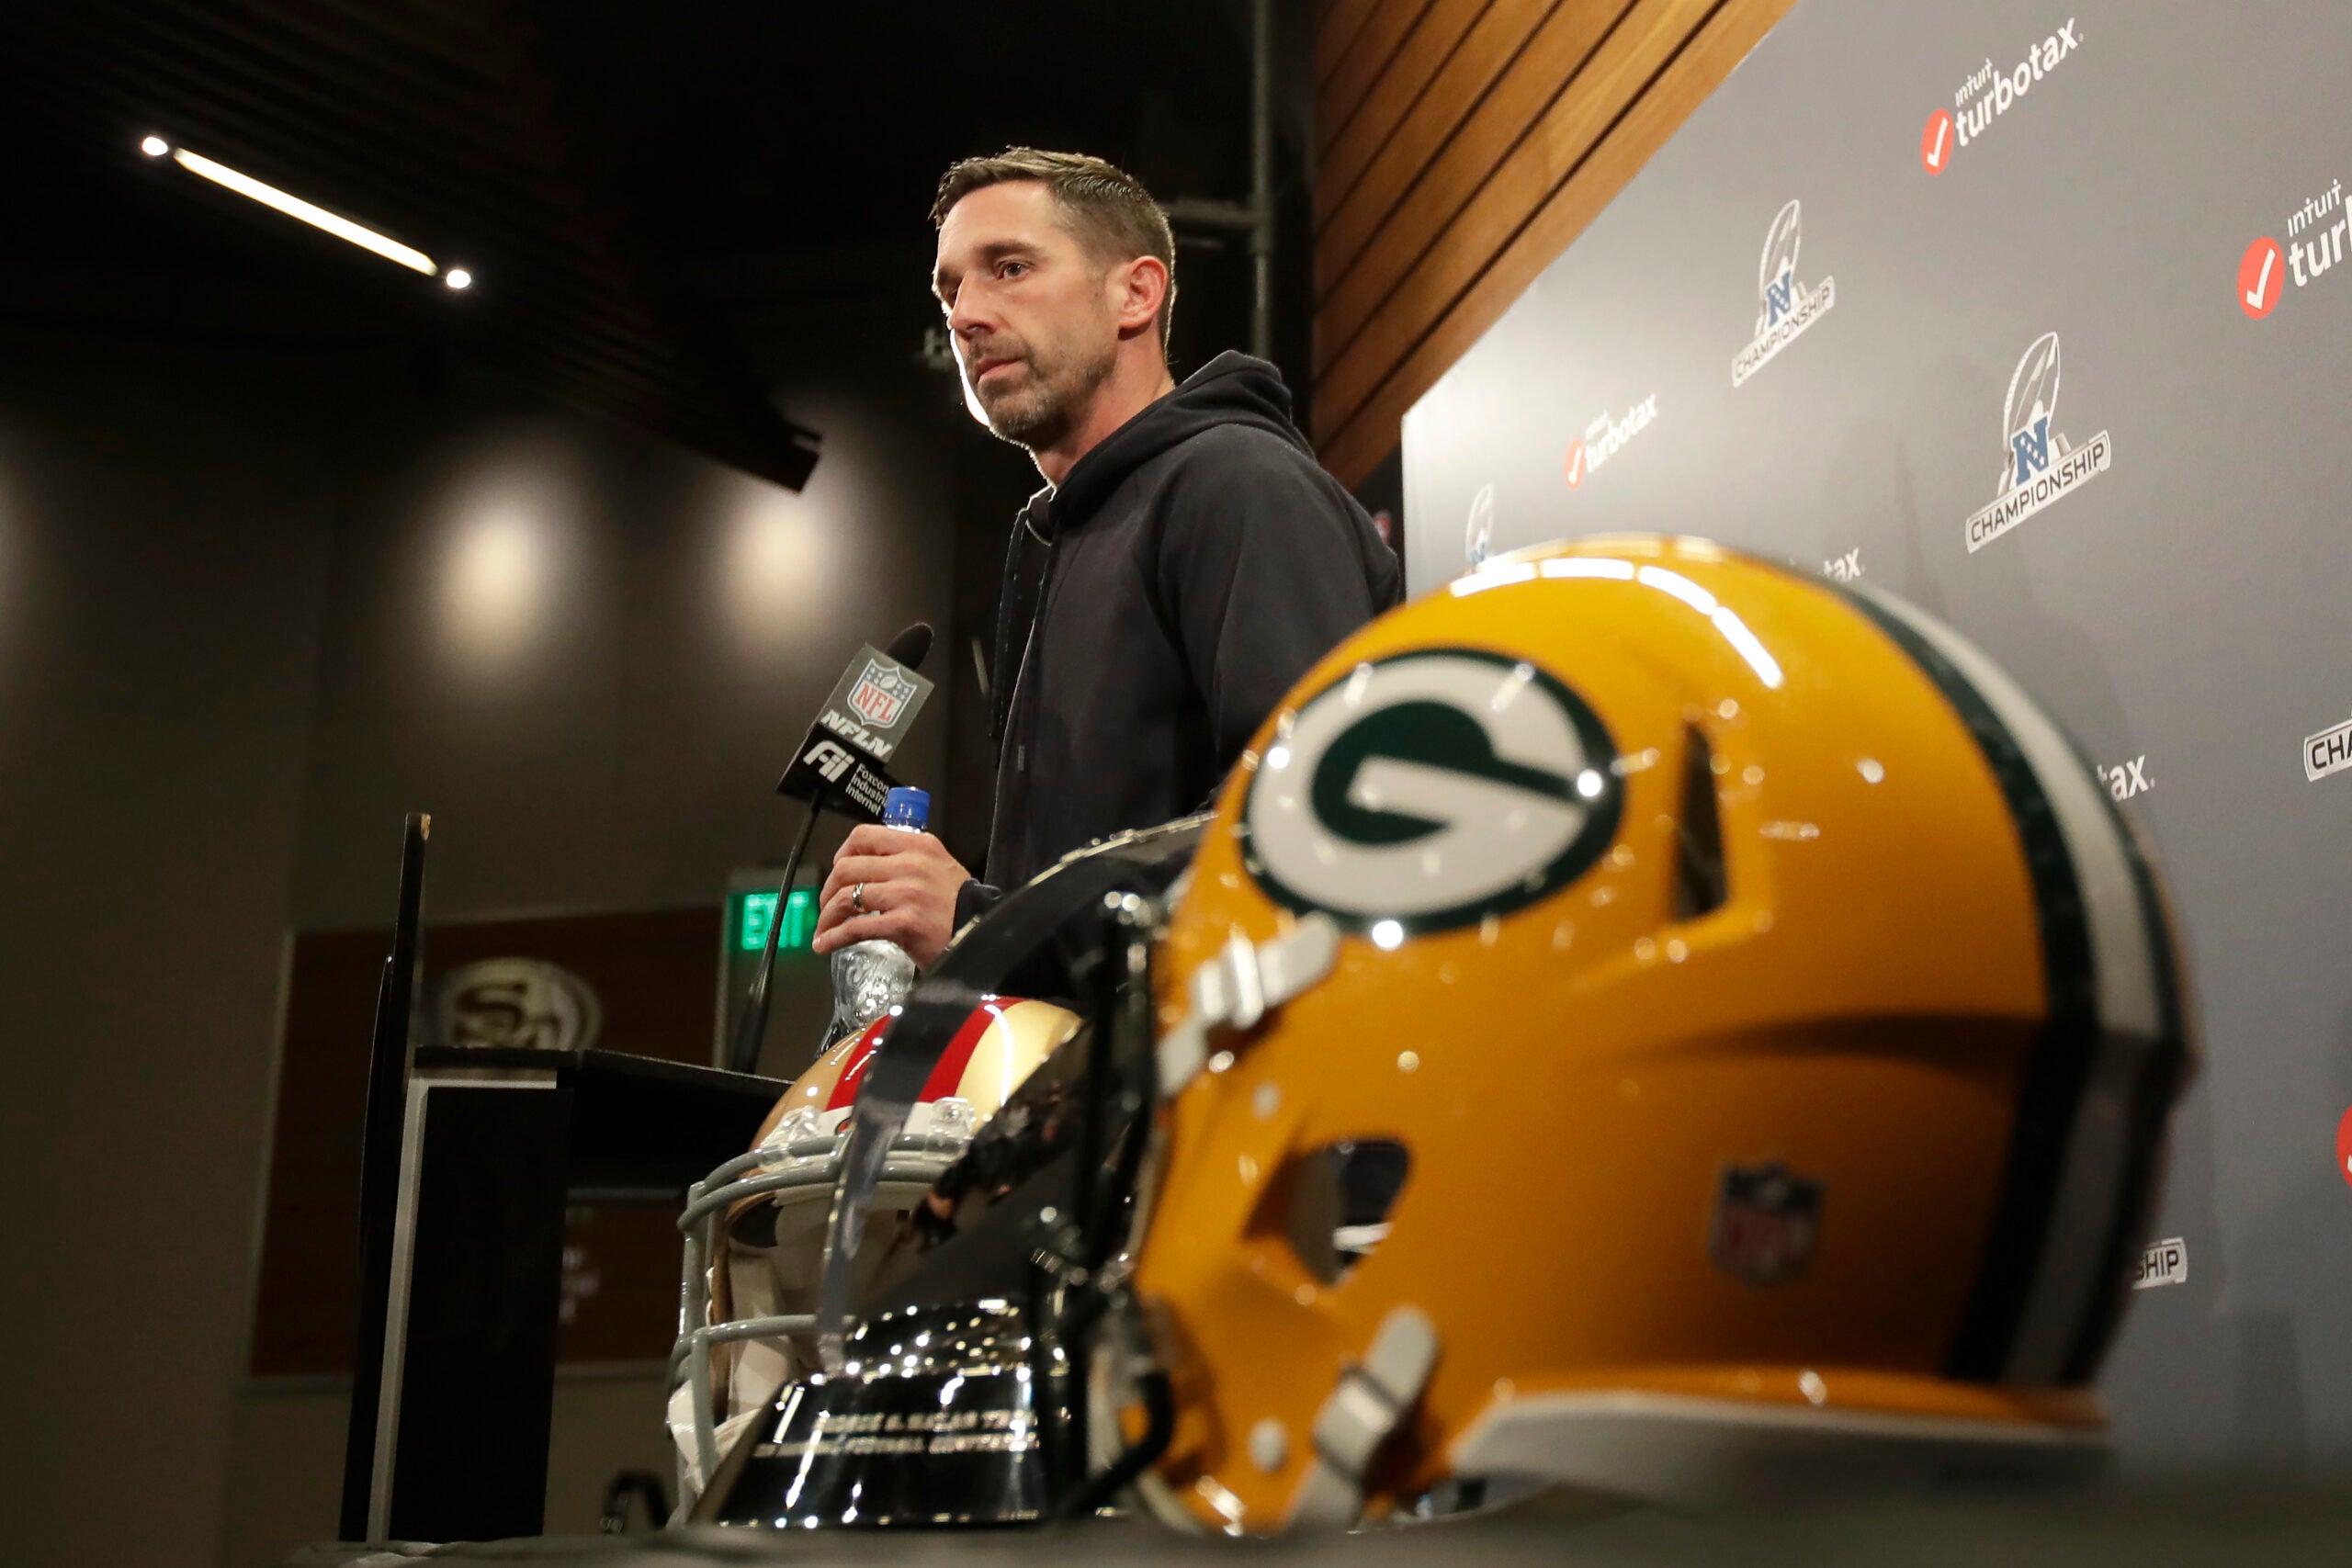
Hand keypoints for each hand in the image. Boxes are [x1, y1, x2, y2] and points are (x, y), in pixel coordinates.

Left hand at [810, 826, 971, 967]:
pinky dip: (834, 937)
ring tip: (824, 929)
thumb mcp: (938, 867)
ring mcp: (906, 893)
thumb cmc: (960, 905)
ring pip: (845, 897)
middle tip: (827, 905)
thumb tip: (868, 867)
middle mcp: (910, 864)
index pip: (864, 836)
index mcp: (918, 845)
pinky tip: (826, 944)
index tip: (838, 871)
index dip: (842, 853)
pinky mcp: (903, 922)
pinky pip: (855, 927)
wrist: (984, 933)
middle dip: (828, 889)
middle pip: (847, 867)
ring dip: (827, 915)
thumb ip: (907, 860)